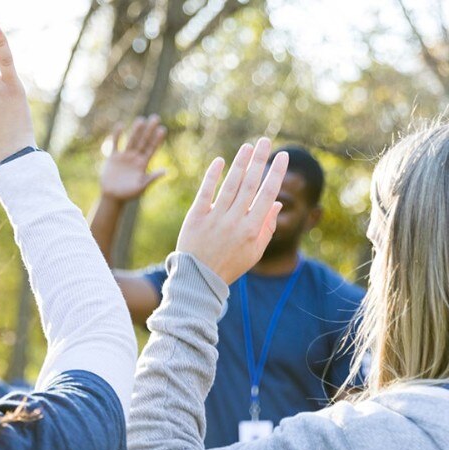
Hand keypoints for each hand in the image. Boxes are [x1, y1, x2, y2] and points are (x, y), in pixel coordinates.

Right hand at [101, 115, 166, 200]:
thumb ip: (152, 178)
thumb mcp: (141, 187)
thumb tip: (166, 171)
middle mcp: (135, 158)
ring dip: (136, 130)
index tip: (163, 129)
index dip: (157, 139)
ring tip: (141, 119)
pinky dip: (117, 135)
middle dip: (149, 130)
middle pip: (143, 141)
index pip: (151, 149)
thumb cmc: (128, 194)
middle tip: (155, 117)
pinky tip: (120, 125)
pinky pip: (116, 144)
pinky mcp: (113, 158)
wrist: (112, 196)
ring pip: (131, 140)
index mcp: (143, 164)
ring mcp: (124, 157)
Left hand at [176, 138, 286, 282]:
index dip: (276, 173)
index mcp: (252, 228)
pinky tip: (220, 161)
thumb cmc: (230, 264)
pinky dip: (212, 176)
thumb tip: (274, 201)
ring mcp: (214, 218)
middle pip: (249, 184)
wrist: (198, 278)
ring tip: (247, 147)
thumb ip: (267, 227)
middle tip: (264, 141)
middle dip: (259, 161)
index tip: (282, 156)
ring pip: (229, 185)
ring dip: (239, 163)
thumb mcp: (255, 251)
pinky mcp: (195, 217)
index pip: (267, 194)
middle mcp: (235, 221)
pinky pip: (205, 193)